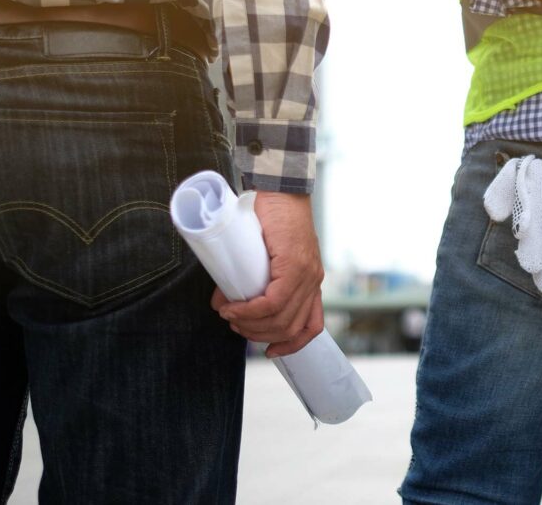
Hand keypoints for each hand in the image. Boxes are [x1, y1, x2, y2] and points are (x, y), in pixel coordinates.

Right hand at [210, 190, 324, 356]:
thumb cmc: (271, 218)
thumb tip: (228, 301)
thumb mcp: (268, 255)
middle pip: (290, 327)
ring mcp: (307, 274)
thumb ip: (255, 277)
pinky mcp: (295, 264)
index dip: (291, 345)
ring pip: (281, 318)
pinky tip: (234, 308)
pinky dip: (252, 310)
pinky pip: (275, 301)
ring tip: (228, 313)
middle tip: (234, 323)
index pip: (310, 326)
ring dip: (250, 323)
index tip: (270, 351)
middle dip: (258, 334)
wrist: (280, 190)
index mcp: (310, 283)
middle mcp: (313, 282)